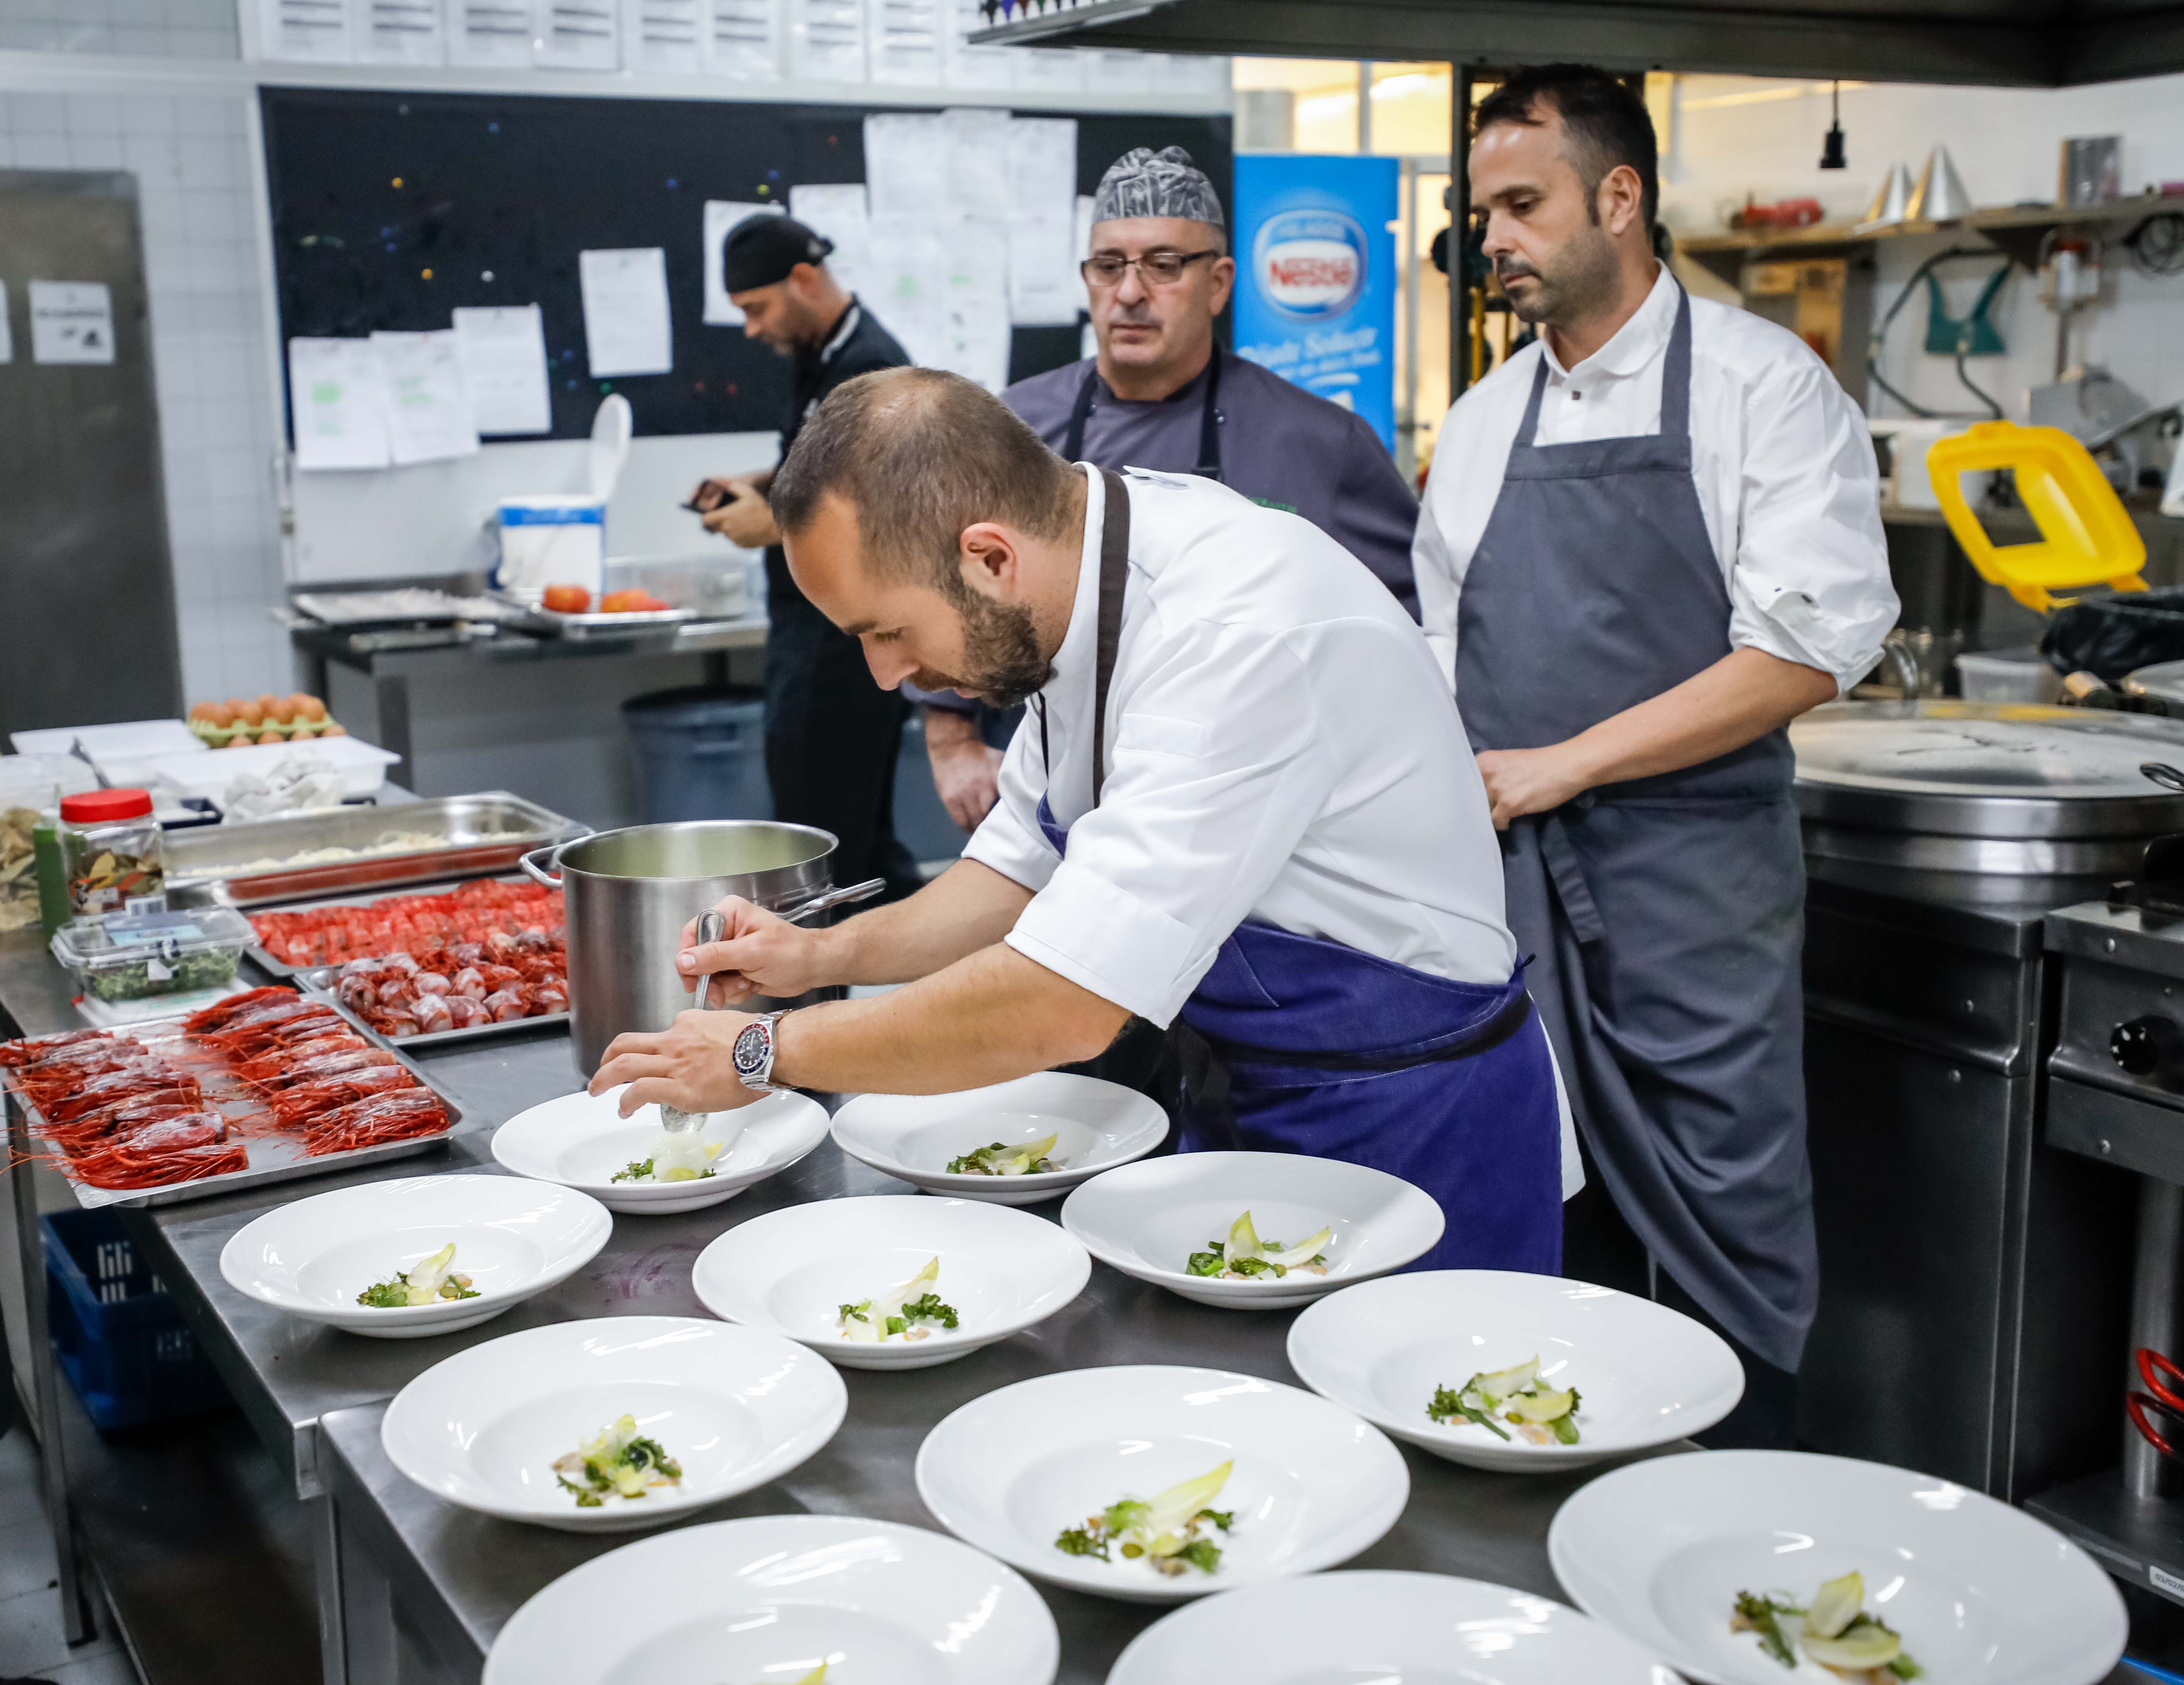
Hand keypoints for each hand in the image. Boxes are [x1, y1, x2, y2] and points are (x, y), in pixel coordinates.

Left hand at [588, 1010, 765, 1117]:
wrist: (771, 1050)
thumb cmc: (762, 1039)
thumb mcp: (731, 1022)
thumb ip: (715, 1031)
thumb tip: (718, 1045)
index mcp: (689, 1024)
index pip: (664, 1033)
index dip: (658, 1048)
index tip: (662, 1061)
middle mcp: (675, 1041)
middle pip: (627, 1043)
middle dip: (608, 1057)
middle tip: (603, 1068)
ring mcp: (675, 1064)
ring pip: (624, 1065)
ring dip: (603, 1078)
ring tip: (597, 1090)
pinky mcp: (679, 1088)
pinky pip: (640, 1091)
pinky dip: (625, 1101)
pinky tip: (623, 1109)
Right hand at [675, 895, 826, 1006]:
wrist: (814, 968)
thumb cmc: (791, 952)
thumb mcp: (751, 953)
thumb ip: (715, 956)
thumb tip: (682, 960)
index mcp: (728, 914)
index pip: (692, 934)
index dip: (688, 957)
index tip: (691, 979)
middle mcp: (726, 931)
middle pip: (697, 959)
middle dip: (711, 979)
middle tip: (720, 993)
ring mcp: (731, 952)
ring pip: (709, 976)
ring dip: (726, 987)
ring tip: (748, 983)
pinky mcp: (737, 969)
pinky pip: (722, 985)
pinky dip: (735, 991)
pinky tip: (753, 985)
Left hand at [700, 477, 778, 548]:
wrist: (774, 527)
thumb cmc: (761, 508)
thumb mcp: (748, 493)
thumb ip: (734, 487)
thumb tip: (726, 484)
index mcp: (726, 516)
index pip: (705, 520)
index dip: (705, 517)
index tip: (709, 514)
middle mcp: (727, 529)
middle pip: (714, 528)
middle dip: (717, 522)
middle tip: (726, 516)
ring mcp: (734, 538)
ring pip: (726, 533)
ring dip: (729, 528)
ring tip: (743, 521)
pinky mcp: (741, 545)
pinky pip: (735, 539)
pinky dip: (738, 534)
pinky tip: (749, 528)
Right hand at [925, 712, 1003, 830]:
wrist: (953, 746)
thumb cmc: (981, 755)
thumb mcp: (999, 761)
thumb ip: (1008, 778)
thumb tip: (1020, 795)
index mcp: (995, 779)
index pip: (1006, 804)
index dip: (1011, 815)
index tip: (1014, 822)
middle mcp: (979, 788)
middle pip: (990, 816)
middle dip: (994, 823)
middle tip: (999, 828)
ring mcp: (962, 795)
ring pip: (974, 821)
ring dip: (980, 828)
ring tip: (984, 830)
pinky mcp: (949, 799)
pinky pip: (960, 821)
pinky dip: (967, 827)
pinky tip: (971, 828)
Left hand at [1474, 745, 1592, 829]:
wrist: (1565, 766)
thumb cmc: (1539, 763)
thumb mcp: (1507, 763)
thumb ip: (1490, 775)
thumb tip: (1476, 795)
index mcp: (1482, 761)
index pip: (1462, 785)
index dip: (1467, 797)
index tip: (1471, 804)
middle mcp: (1485, 773)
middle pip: (1470, 800)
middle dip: (1477, 809)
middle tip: (1487, 813)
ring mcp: (1496, 789)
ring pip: (1482, 813)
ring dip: (1490, 817)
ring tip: (1501, 815)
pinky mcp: (1508, 804)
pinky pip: (1495, 822)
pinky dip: (1502, 825)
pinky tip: (1510, 820)